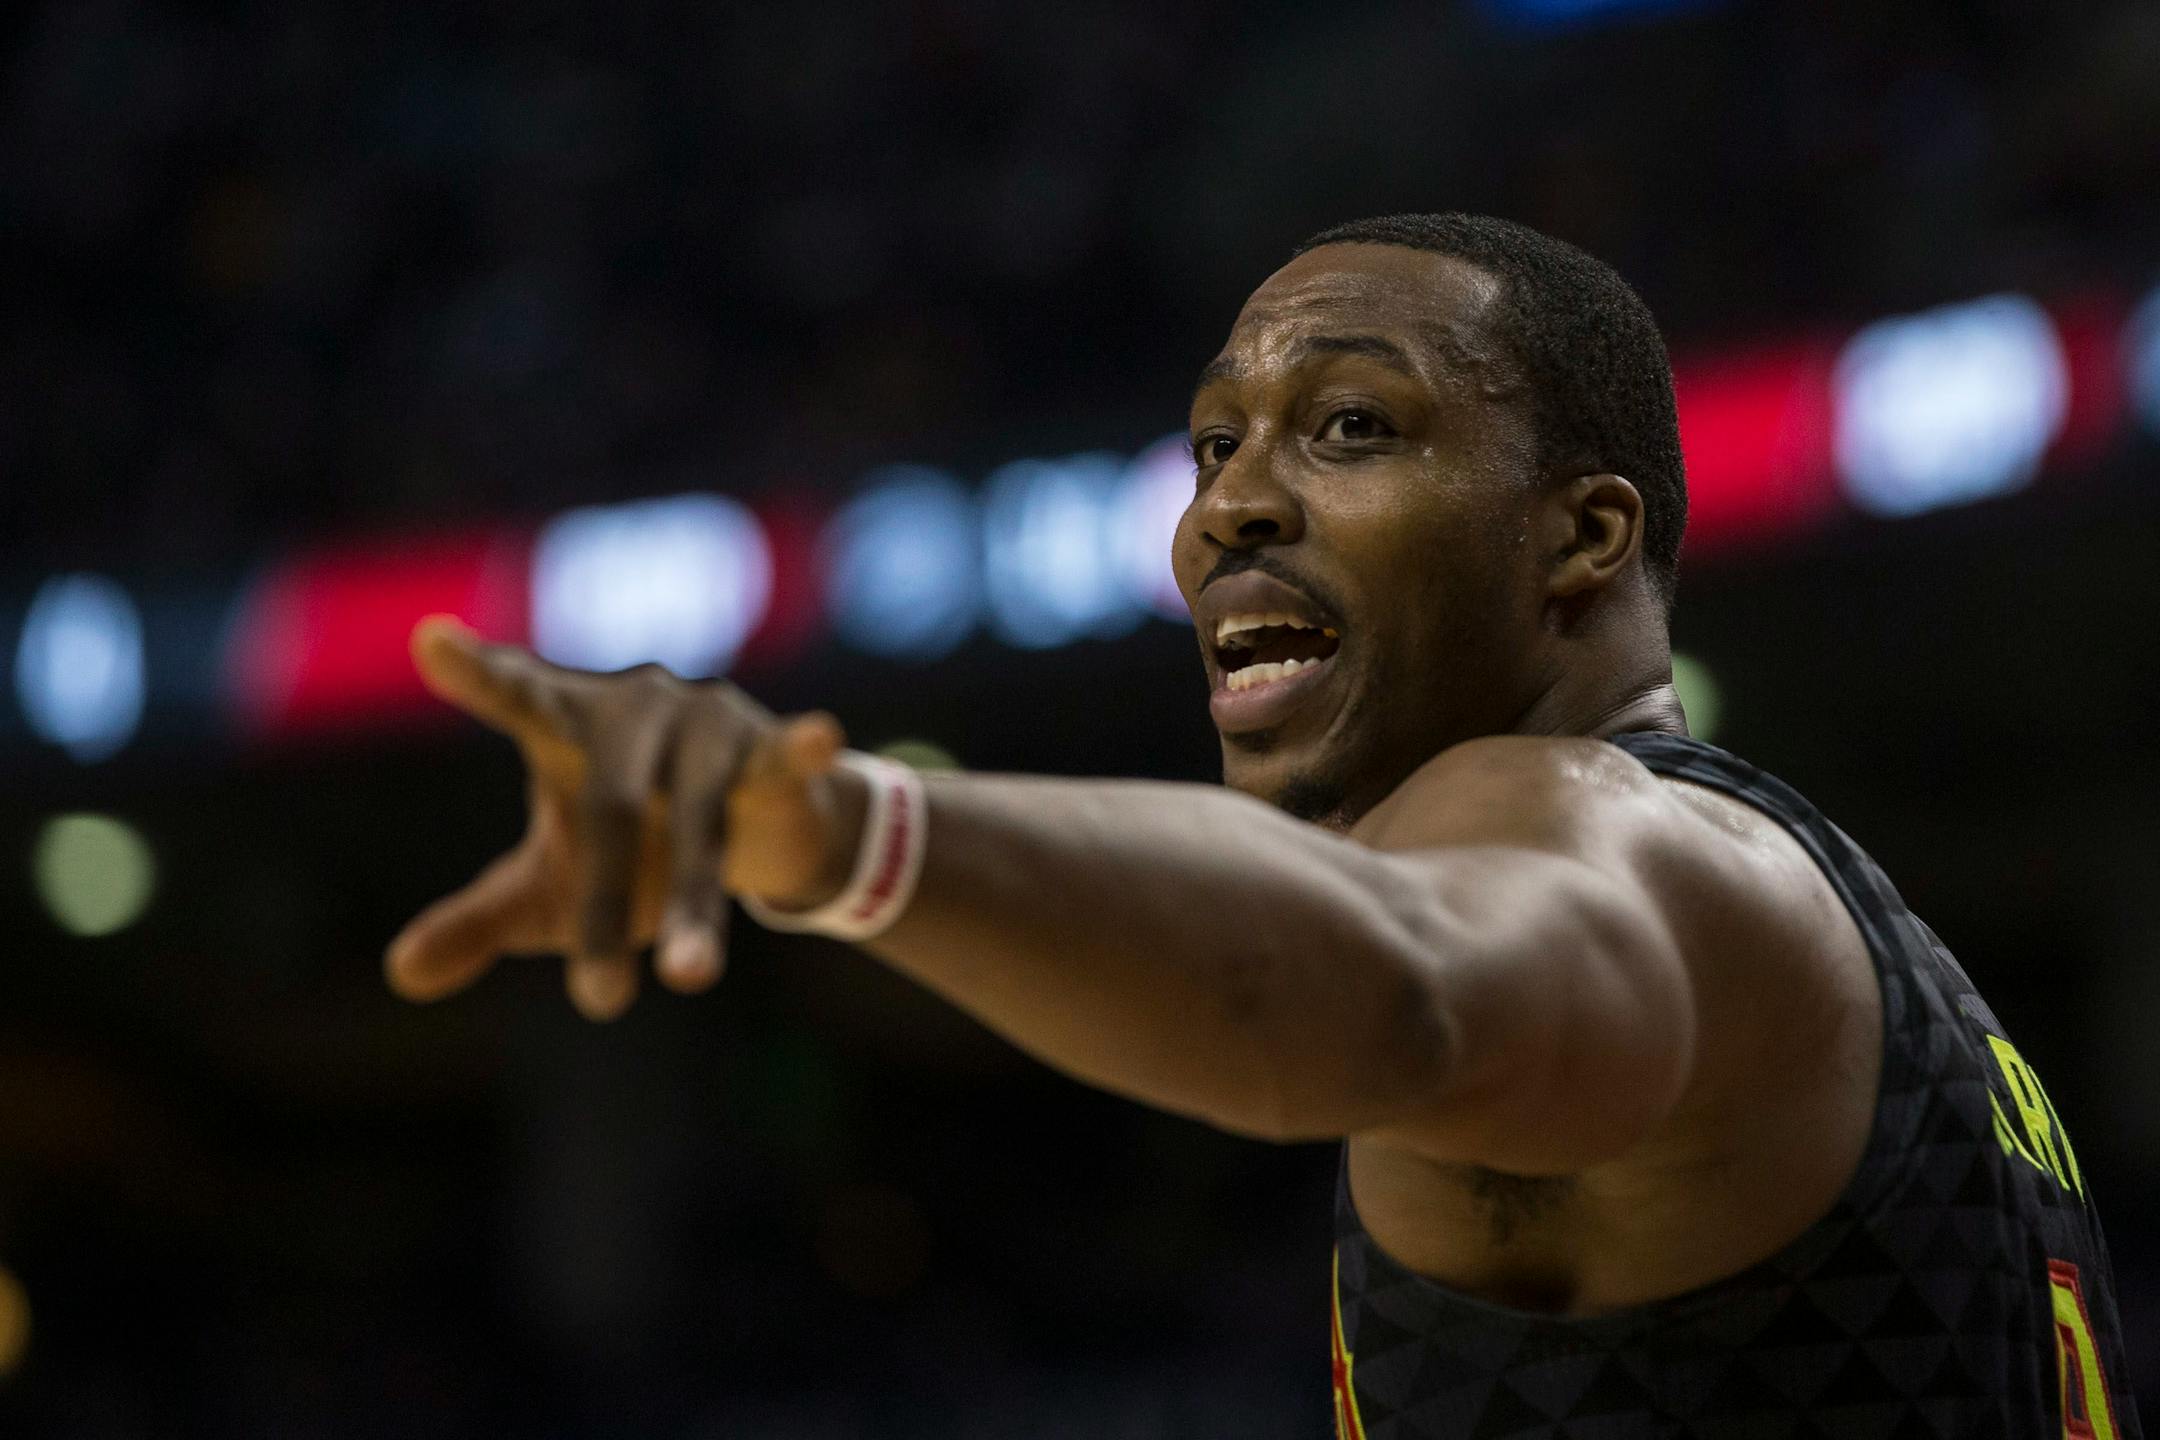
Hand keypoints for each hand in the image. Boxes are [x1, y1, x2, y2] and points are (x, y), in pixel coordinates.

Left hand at [383, 617, 864, 1019]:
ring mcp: (702, 724)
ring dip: (695, 905)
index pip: (515, 700)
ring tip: (688, 979)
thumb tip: (401, 975)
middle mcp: (632, 711)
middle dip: (606, 910)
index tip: (431, 641)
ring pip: (695, 824)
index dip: (478, 674)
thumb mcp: (551, 889)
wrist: (752, 836)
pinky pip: (783, 757)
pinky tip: (823, 736)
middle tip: (598, 1004)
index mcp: (565, 728)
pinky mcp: (768, 748)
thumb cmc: (631, 853)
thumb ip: (479, 921)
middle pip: (611, 811)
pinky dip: (801, 749)